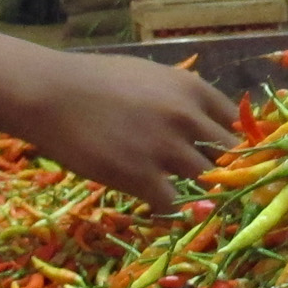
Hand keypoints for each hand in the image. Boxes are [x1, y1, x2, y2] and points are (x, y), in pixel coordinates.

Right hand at [20, 55, 239, 212]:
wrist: (49, 94)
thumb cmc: (94, 81)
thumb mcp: (150, 76)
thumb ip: (181, 98)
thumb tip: (204, 122)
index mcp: (193, 89)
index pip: (238, 123)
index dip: (237, 144)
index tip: (231, 159)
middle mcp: (187, 117)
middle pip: (230, 156)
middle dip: (226, 171)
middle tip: (214, 186)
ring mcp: (166, 148)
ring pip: (207, 182)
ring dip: (199, 193)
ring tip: (187, 197)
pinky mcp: (141, 177)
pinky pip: (174, 205)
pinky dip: (170, 210)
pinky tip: (156, 206)